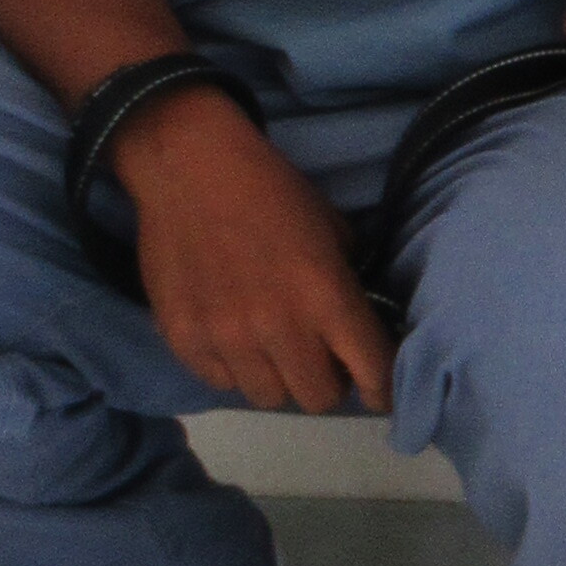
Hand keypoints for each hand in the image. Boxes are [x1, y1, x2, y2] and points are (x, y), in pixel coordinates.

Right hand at [115, 90, 393, 415]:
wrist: (190, 167)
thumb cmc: (271, 190)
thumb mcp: (331, 229)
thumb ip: (346, 284)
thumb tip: (358, 327)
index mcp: (326, 297)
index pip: (372, 372)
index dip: (381, 388)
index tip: (378, 390)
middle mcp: (279, 328)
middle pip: (317, 398)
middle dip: (326, 380)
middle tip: (317, 356)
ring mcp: (227, 339)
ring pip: (268, 398)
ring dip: (277, 377)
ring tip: (270, 346)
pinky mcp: (184, 340)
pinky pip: (221, 382)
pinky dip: (232, 368)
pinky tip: (231, 336)